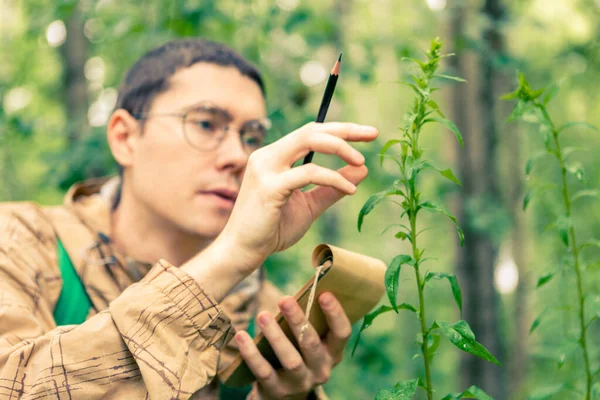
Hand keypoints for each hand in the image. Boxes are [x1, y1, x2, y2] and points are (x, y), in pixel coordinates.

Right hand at [221, 122, 377, 272]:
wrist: (243, 251)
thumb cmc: (272, 229)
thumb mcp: (310, 205)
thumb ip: (332, 186)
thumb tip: (362, 169)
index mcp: (275, 157)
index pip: (311, 133)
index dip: (340, 130)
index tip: (368, 135)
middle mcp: (268, 156)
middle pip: (311, 129)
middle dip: (345, 130)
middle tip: (373, 134)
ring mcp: (266, 169)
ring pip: (309, 140)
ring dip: (340, 147)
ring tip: (362, 161)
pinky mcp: (270, 187)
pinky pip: (309, 173)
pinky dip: (333, 178)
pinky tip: (350, 189)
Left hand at [235, 292, 350, 399]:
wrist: (284, 395)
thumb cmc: (298, 353)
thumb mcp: (310, 341)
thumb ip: (309, 319)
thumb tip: (304, 285)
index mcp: (333, 352)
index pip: (342, 333)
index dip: (335, 314)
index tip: (324, 293)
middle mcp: (321, 370)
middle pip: (311, 344)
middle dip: (298, 320)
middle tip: (283, 299)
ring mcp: (300, 382)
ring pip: (291, 360)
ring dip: (275, 336)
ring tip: (262, 315)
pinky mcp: (277, 391)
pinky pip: (264, 371)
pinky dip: (252, 353)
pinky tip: (241, 336)